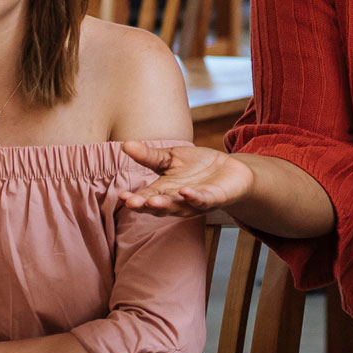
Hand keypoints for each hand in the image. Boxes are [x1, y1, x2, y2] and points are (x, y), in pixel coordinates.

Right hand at [118, 142, 254, 216]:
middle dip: (146, 206)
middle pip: (159, 206)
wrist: (229, 169)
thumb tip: (125, 145)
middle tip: (132, 203)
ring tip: (153, 201)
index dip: (135, 199)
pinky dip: (195, 198)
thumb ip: (149, 155)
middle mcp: (177, 201)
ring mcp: (195, 202)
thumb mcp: (170, 158)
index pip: (146, 197)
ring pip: (179, 207)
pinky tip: (186, 192)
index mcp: (164, 191)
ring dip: (166, 205)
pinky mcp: (214, 199)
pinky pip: (203, 201)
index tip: (122, 197)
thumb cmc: (197, 166)